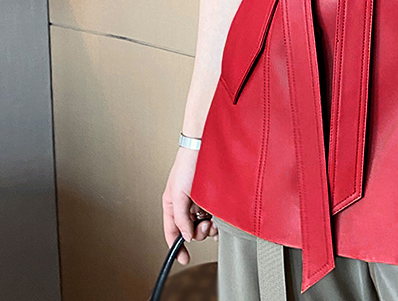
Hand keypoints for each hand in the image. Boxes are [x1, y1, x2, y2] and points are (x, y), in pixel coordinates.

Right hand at [162, 147, 217, 264]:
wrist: (205, 146)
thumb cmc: (188, 164)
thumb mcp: (178, 194)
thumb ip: (180, 218)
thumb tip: (185, 237)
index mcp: (172, 205)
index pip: (171, 232)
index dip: (176, 247)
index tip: (184, 258)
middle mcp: (185, 205)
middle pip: (190, 231)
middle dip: (198, 232)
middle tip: (205, 224)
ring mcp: (199, 202)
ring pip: (203, 224)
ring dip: (209, 226)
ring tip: (213, 219)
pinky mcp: (212, 197)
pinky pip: (214, 215)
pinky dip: (216, 220)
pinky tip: (219, 218)